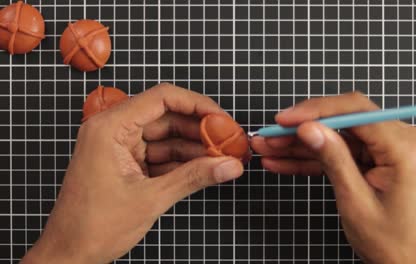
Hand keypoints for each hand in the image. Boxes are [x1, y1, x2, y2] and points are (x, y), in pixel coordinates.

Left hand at [21, 83, 243, 263]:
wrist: (69, 255)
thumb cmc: (94, 226)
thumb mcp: (150, 199)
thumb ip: (193, 177)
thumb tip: (229, 165)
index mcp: (111, 128)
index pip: (162, 98)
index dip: (197, 105)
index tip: (223, 120)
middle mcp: (114, 130)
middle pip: (167, 116)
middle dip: (200, 129)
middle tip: (229, 142)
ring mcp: (120, 146)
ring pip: (166, 136)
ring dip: (194, 147)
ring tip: (223, 157)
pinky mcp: (125, 162)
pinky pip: (159, 153)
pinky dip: (182, 160)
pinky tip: (205, 167)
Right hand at [251, 92, 415, 263]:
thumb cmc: (393, 242)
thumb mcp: (356, 201)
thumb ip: (333, 159)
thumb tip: (308, 128)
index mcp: (406, 148)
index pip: (355, 112)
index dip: (314, 112)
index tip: (284, 120)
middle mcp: (403, 140)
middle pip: (344, 120)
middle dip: (304, 128)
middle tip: (271, 136)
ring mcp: (392, 149)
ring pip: (338, 136)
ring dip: (303, 144)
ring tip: (269, 149)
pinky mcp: (380, 158)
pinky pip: (343, 151)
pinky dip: (315, 157)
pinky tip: (285, 161)